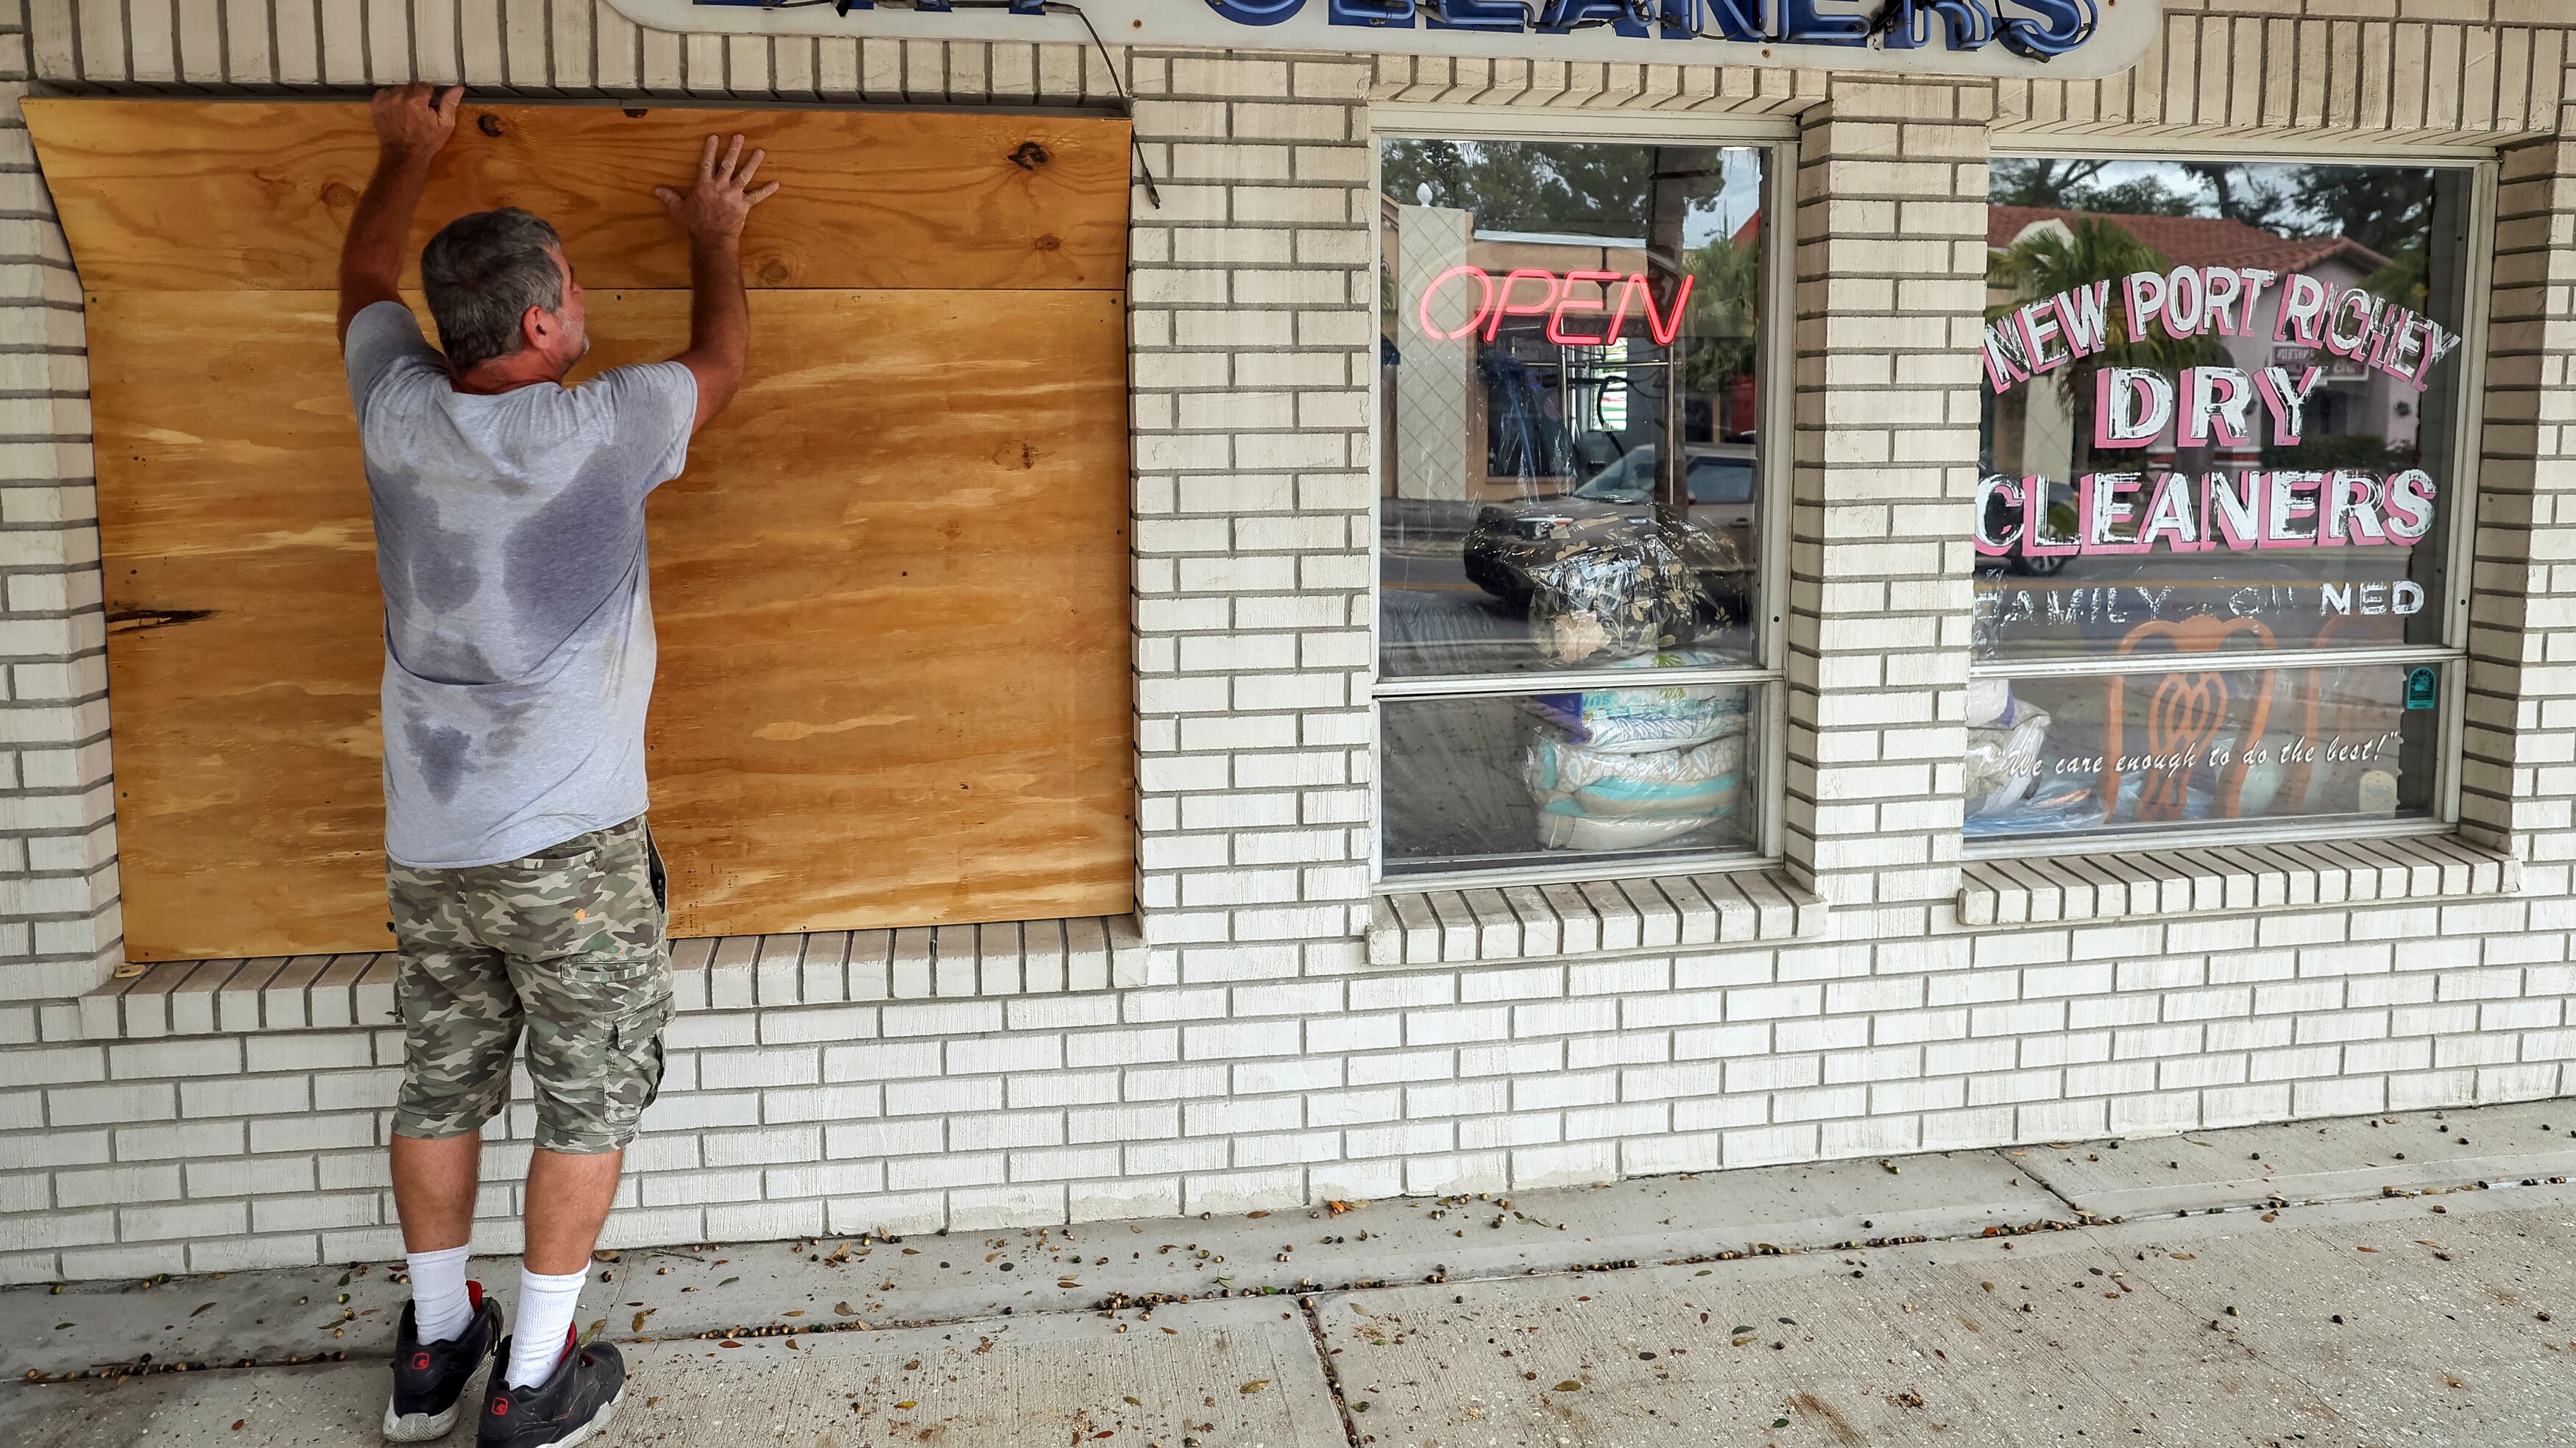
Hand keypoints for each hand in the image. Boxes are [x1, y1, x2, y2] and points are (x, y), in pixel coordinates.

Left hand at [370, 83, 462, 165]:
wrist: (404, 155)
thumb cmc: (427, 141)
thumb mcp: (445, 125)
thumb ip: (449, 104)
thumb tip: (458, 88)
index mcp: (416, 101)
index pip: (424, 86)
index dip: (428, 97)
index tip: (427, 108)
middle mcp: (399, 97)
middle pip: (410, 86)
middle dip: (415, 96)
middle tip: (417, 112)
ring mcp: (386, 101)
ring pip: (398, 89)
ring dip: (403, 98)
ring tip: (406, 113)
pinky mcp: (376, 105)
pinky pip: (385, 93)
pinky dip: (390, 99)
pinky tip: (396, 111)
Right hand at [655, 134, 779, 246]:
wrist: (712, 239)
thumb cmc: (695, 226)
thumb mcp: (678, 211)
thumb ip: (669, 198)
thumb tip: (657, 190)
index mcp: (704, 185)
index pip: (706, 163)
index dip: (710, 149)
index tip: (715, 136)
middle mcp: (720, 186)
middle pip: (728, 164)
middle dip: (734, 149)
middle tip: (741, 136)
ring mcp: (733, 195)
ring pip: (744, 175)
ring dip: (753, 163)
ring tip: (760, 151)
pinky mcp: (744, 205)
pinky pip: (757, 196)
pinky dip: (766, 190)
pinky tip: (776, 183)